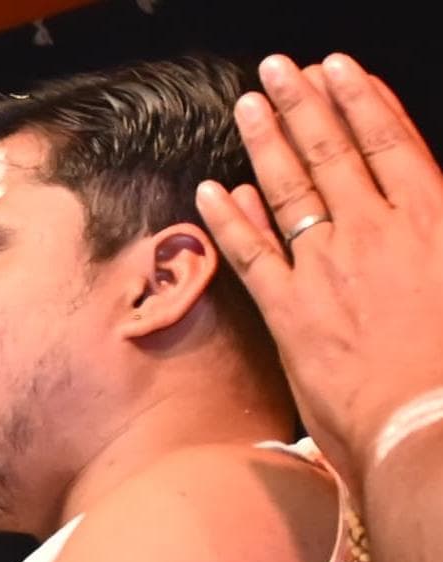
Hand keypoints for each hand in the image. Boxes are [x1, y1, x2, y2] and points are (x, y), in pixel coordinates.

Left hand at [198, 55, 442, 494]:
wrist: (429, 420)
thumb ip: (431, 239)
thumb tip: (417, 214)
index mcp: (431, 218)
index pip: (390, 142)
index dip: (359, 101)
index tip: (338, 71)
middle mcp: (377, 230)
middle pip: (333, 152)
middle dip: (304, 104)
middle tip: (279, 69)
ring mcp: (329, 267)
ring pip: (290, 190)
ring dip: (266, 142)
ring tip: (248, 105)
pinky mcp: (291, 311)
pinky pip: (252, 254)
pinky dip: (230, 219)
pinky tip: (212, 191)